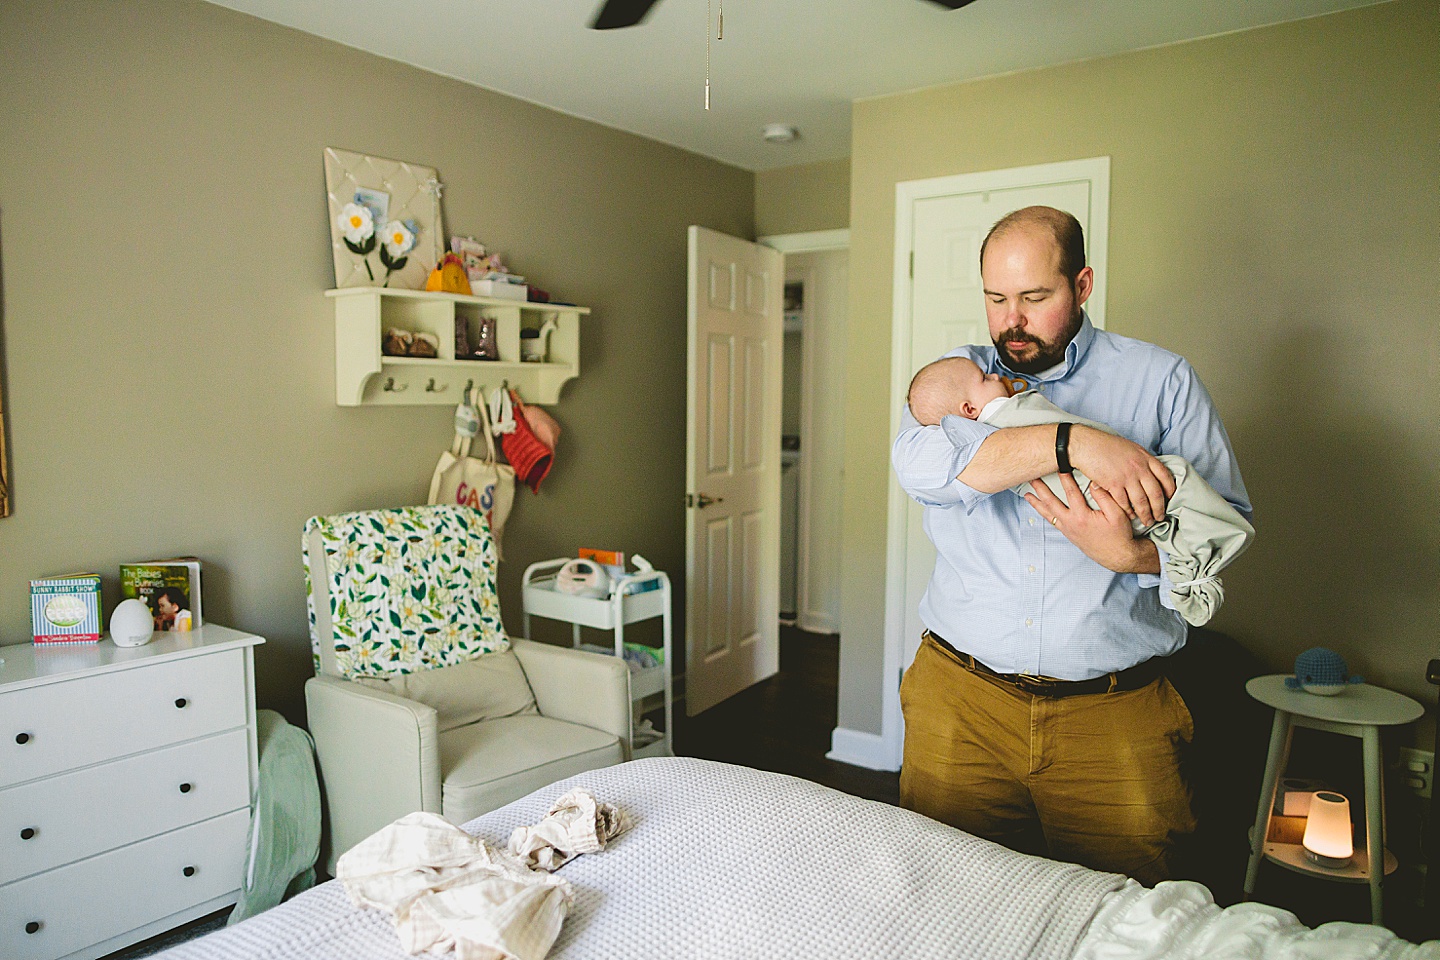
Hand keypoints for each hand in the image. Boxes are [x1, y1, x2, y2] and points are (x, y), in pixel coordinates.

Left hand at [1025, 474, 1157, 572]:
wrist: (1118, 556)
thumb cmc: (1119, 536)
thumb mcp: (1117, 515)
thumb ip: (1105, 498)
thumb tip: (1094, 482)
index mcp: (1082, 516)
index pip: (1070, 492)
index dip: (1064, 477)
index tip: (1059, 465)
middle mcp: (1071, 523)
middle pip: (1051, 502)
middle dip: (1040, 489)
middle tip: (1032, 478)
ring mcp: (1068, 529)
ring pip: (1048, 514)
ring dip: (1037, 503)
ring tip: (1027, 494)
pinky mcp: (1069, 534)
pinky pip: (1052, 522)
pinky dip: (1044, 514)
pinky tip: (1041, 509)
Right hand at [1068, 426, 1174, 526]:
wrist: (1086, 445)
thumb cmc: (1105, 445)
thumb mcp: (1130, 448)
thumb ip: (1142, 460)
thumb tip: (1149, 471)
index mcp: (1145, 457)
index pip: (1165, 476)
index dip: (1170, 490)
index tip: (1170, 499)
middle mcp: (1139, 468)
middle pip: (1155, 493)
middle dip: (1159, 509)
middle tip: (1159, 517)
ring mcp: (1127, 477)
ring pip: (1141, 501)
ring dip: (1145, 514)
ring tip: (1147, 521)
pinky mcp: (1114, 485)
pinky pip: (1125, 503)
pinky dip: (1128, 512)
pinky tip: (1130, 516)